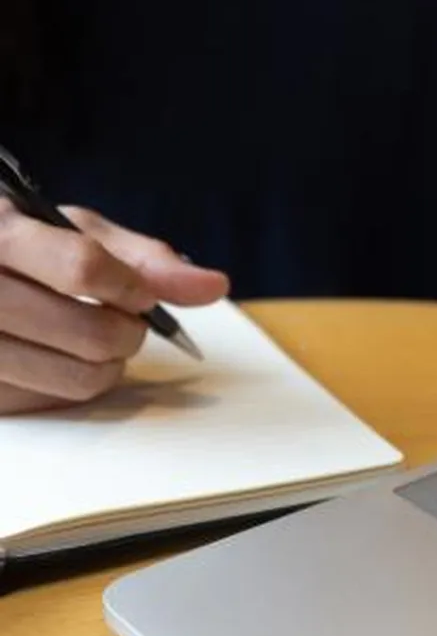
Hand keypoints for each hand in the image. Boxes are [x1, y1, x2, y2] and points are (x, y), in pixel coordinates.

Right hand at [0, 200, 228, 413]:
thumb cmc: (32, 246)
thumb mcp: (80, 234)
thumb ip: (146, 259)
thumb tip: (215, 286)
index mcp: (3, 234)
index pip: (83, 268)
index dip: (131, 287)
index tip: (143, 295)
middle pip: (94, 334)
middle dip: (131, 331)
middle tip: (126, 319)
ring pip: (82, 378)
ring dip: (111, 364)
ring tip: (98, 336)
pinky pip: (59, 402)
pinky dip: (77, 382)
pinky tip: (61, 355)